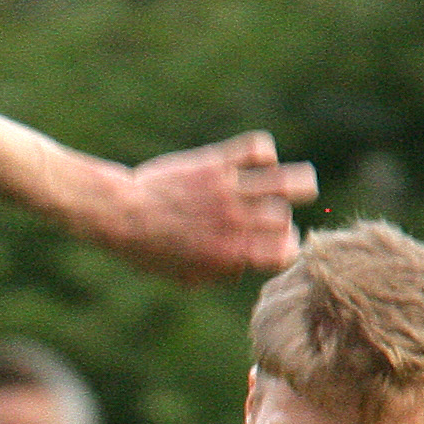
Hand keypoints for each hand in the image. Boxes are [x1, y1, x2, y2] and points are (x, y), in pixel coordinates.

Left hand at [100, 131, 318, 285]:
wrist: (122, 214)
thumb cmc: (148, 250)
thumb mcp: (184, 276)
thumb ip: (218, 273)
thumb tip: (242, 267)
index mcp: (231, 253)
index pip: (284, 252)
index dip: (286, 249)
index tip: (275, 245)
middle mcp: (236, 222)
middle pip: (284, 218)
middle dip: (283, 219)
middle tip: (270, 216)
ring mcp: (229, 190)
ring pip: (287, 181)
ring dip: (300, 182)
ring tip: (302, 183)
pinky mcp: (217, 163)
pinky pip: (257, 148)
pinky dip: (264, 151)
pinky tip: (258, 159)